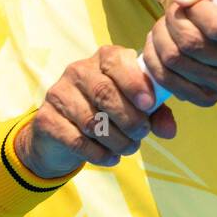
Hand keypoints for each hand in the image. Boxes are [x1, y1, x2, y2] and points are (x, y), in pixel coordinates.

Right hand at [15, 45, 177, 178]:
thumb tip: (169, 130)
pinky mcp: (46, 119)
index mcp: (104, 59)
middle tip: (141, 134)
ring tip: (127, 148)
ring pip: (92, 121)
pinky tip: (111, 158)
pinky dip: (99, 154)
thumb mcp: (135, 108)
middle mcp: (79, 70)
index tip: (148, 105)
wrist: (63, 134)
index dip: (134, 82)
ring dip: (117, 141)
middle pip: (104, 93)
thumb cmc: (107, 112)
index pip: (116, 61)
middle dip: (129, 119)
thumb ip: (155, 114)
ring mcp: (59, 93)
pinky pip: (77, 140)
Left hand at [142, 0, 216, 106]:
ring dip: (159, 37)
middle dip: (172, 20)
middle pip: (193, 44)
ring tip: (165, 24)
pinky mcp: (209, 96)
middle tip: (173, 9)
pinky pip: (170, 83)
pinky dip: (155, 61)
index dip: (195, 10)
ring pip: (176, 61)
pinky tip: (159, 44)